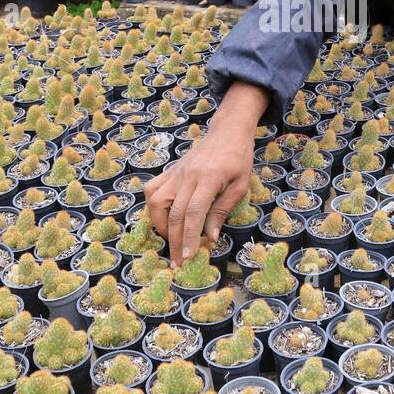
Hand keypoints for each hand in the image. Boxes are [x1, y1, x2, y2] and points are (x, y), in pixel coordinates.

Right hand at [145, 81, 267, 266]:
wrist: (227, 131)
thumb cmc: (238, 158)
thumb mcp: (240, 185)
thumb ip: (222, 211)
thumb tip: (210, 238)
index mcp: (209, 179)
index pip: (193, 213)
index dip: (189, 237)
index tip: (188, 257)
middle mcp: (187, 176)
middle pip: (174, 213)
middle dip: (174, 241)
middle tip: (178, 262)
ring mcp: (176, 172)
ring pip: (155, 202)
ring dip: (160, 225)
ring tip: (171, 239)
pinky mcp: (170, 170)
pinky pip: (152, 189)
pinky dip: (152, 207)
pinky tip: (163, 217)